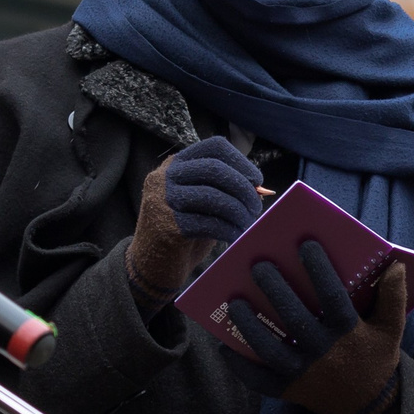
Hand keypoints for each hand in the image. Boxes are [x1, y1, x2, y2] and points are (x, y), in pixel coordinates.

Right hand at [127, 137, 261, 301]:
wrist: (151, 265)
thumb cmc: (184, 231)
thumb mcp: (202, 203)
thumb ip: (225, 190)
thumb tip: (261, 190)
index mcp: (175, 164)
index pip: (214, 148)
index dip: (241, 161)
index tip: (257, 181)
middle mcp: (165, 177)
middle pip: (215, 169)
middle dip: (243, 188)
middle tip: (256, 207)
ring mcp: (163, 200)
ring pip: (213, 195)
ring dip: (239, 211)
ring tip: (249, 223)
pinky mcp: (167, 225)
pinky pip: (208, 222)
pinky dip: (229, 229)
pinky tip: (236, 236)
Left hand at [226, 244, 406, 413]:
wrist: (369, 406)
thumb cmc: (377, 358)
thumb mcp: (392, 329)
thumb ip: (394, 297)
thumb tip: (397, 266)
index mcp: (349, 333)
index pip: (333, 296)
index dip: (320, 270)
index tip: (305, 245)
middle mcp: (324, 353)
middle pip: (295, 318)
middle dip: (275, 289)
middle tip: (259, 265)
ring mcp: (303, 374)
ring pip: (270, 349)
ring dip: (250, 325)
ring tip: (235, 301)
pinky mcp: (288, 390)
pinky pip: (258, 379)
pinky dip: (240, 364)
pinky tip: (225, 345)